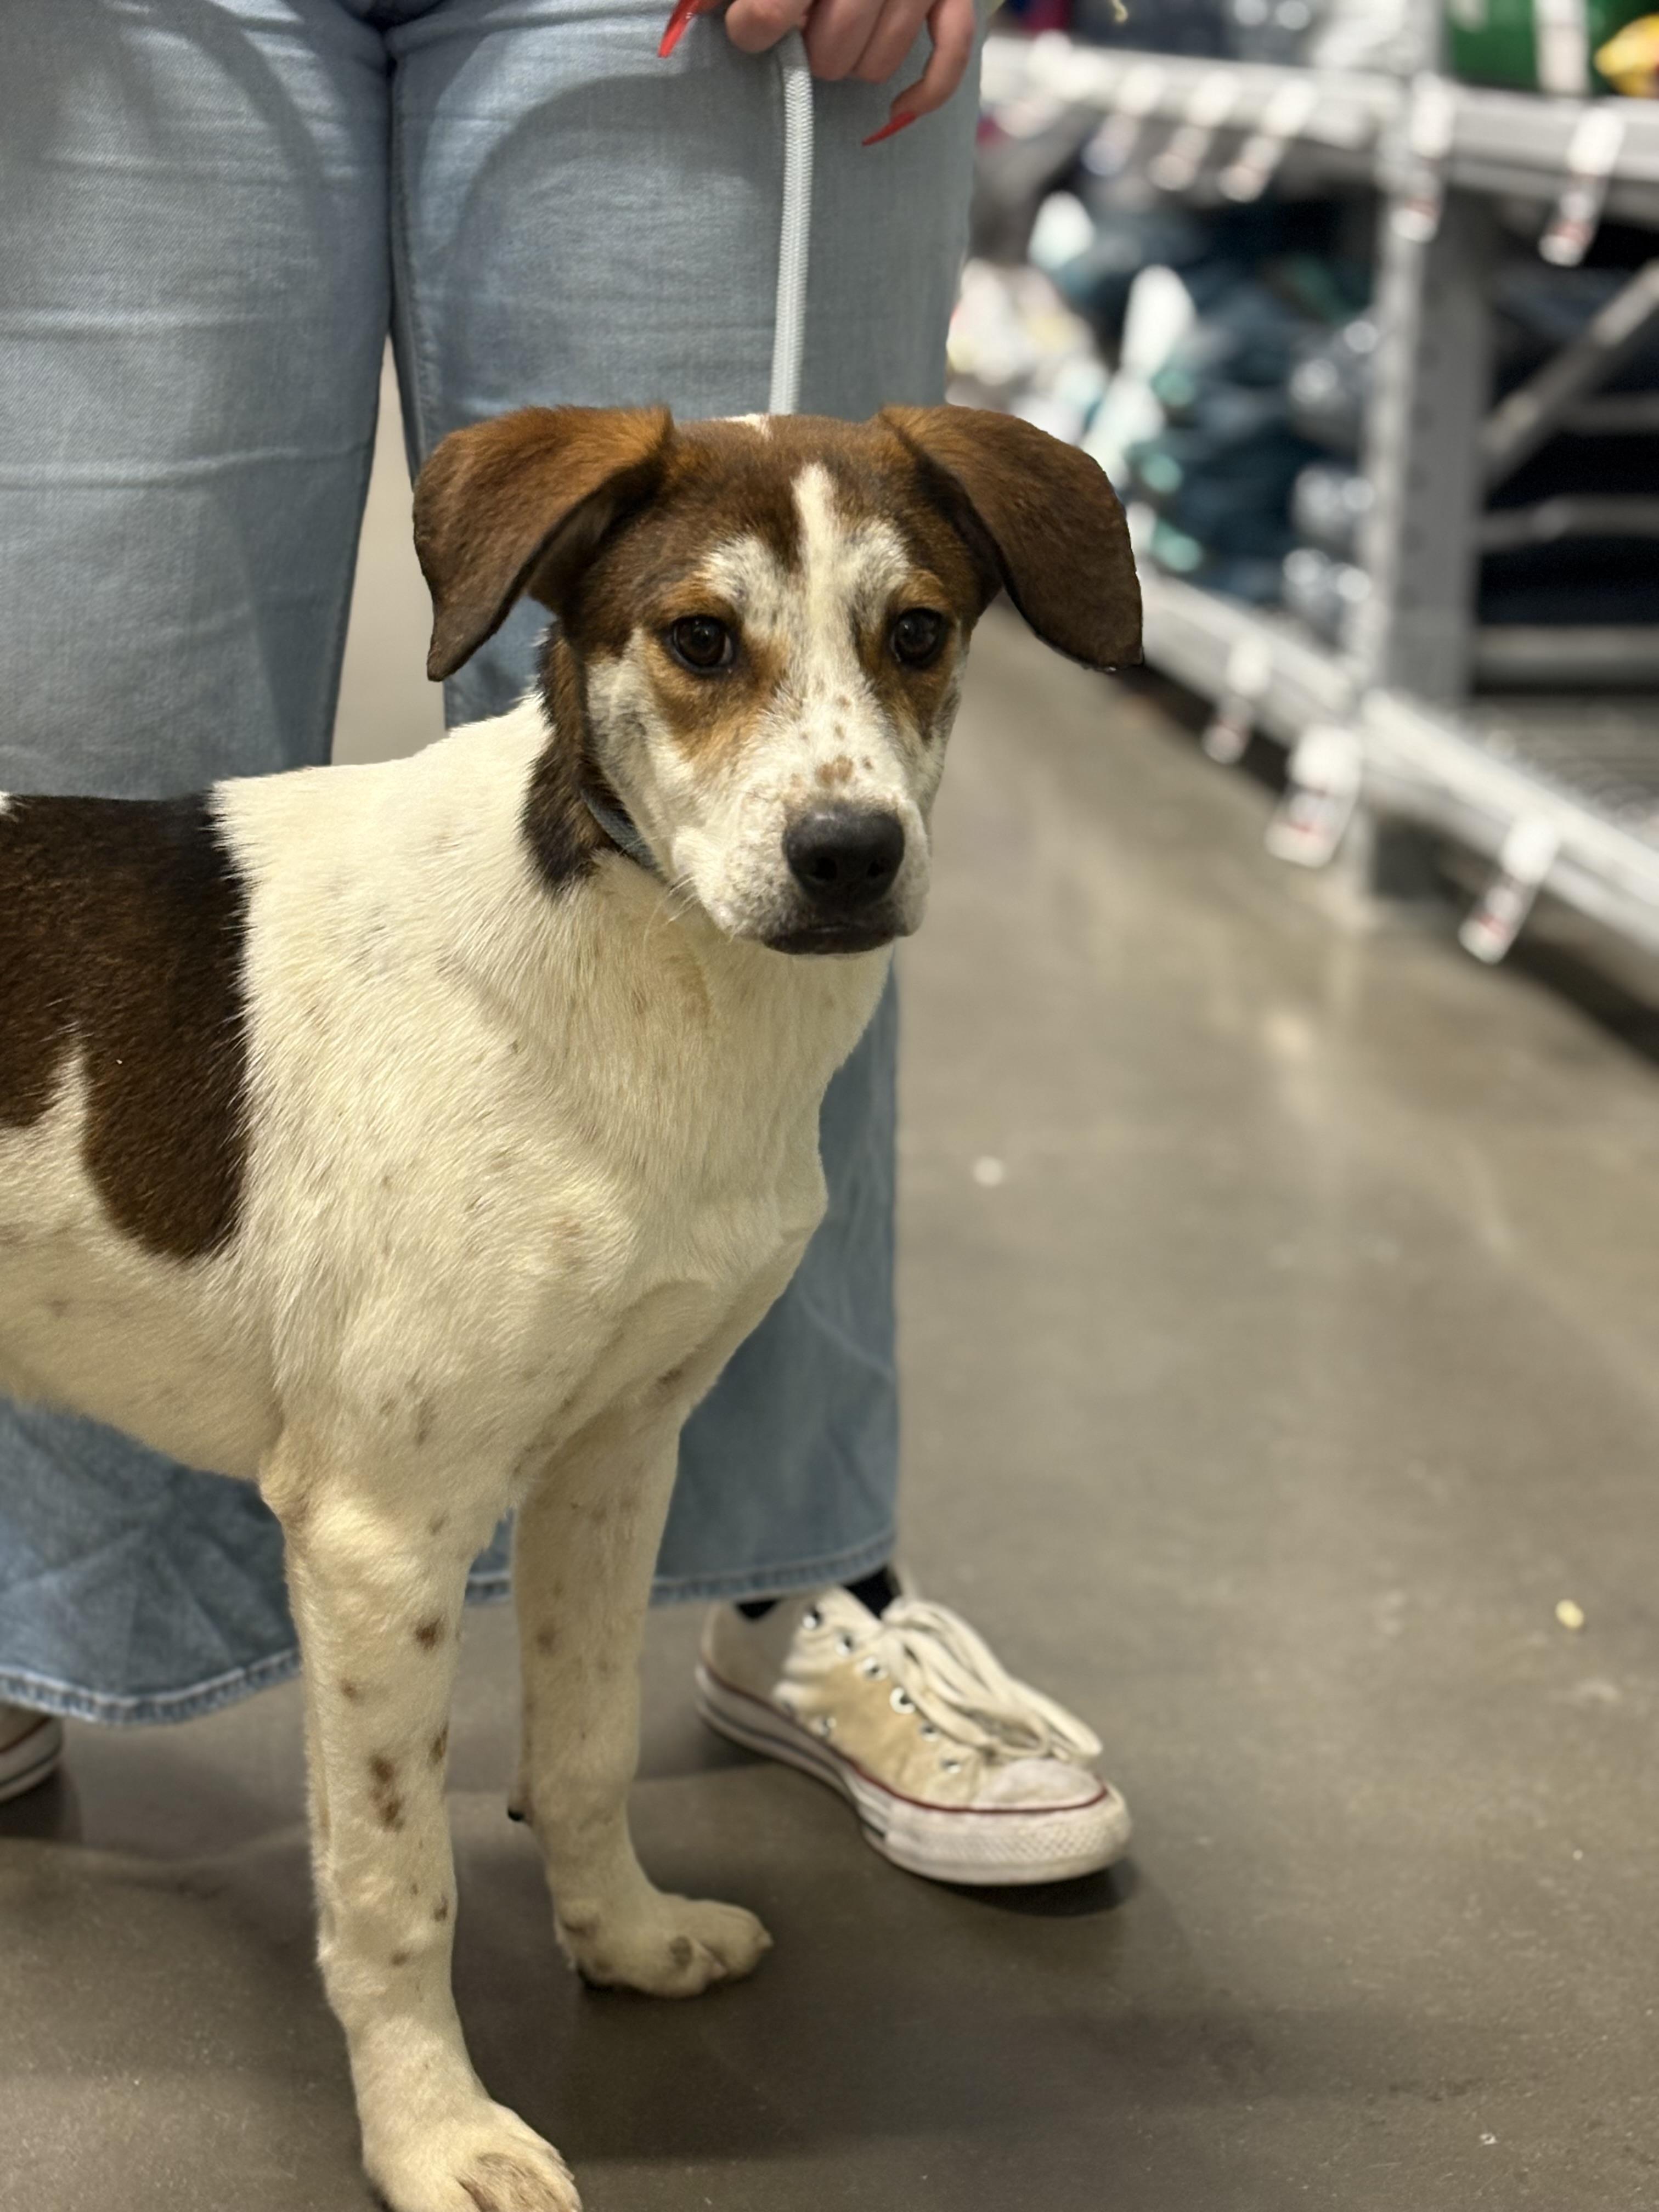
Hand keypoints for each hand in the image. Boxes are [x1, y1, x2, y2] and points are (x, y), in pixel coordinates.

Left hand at [659, 0, 977, 142]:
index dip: (752, 28)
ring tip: (836, 29)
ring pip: (877, 65)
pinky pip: (948, 62)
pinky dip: (923, 94)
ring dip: (851, 61)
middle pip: (831, 52)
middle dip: (809, 51)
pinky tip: (894, 111)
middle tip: (802, 29)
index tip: (748, 24)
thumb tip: (685, 19)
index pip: (769, 15)